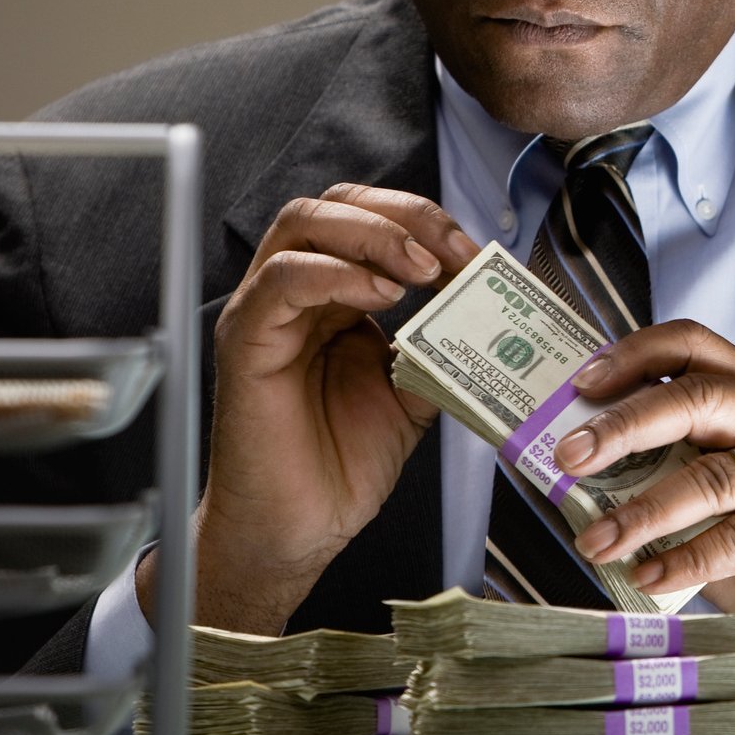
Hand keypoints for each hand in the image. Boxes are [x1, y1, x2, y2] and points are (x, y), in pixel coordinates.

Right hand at [137, 186, 480, 634]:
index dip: (426, 223)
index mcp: (334, 295)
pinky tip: (381, 296)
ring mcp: (266, 311)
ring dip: (373, 234)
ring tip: (422, 269)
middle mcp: (295, 291)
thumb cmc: (339, 466)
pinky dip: (336, 274)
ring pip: (304, 225)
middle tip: (454, 252)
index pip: (371, 218)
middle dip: (405, 214)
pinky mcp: (245, 341)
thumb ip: (440, 346)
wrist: (297, 530)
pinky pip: (281, 281)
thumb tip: (489, 312)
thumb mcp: (412, 394)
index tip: (476, 255)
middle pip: (337, 203)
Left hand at [554, 320, 734, 715]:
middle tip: (571, 457)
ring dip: (644, 512)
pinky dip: (686, 560)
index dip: (633, 356)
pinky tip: (649, 577)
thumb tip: (576, 467)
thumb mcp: (709, 492)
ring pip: (714, 475)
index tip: (581, 386)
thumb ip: (662, 467)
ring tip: (598, 541)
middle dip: (625, 427)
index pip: (692, 344)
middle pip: (698, 399)